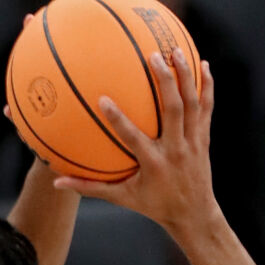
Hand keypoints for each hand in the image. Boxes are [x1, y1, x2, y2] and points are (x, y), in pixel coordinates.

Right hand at [54, 47, 216, 237]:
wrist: (192, 214)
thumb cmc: (153, 205)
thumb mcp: (122, 198)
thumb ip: (91, 188)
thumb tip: (58, 182)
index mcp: (153, 164)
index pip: (133, 138)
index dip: (118, 119)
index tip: (102, 98)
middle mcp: (175, 150)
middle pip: (172, 109)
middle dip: (165, 80)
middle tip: (153, 55)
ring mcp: (192, 142)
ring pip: (191, 103)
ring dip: (185, 75)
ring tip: (176, 50)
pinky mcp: (204, 137)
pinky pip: (207, 106)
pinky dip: (206, 84)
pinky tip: (203, 63)